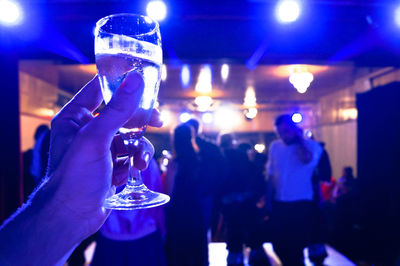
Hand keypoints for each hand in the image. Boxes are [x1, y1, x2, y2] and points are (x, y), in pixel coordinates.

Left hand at [43, 72, 161, 236]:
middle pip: (122, 112)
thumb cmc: (74, 176)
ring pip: (131, 134)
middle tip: (157, 120)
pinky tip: (134, 170)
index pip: (100, 88)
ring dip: (140, 146)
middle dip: (140, 120)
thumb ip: (118, 109)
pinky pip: (132, 153)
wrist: (72, 216)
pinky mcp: (113, 163)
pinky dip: (137, 160)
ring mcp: (102, 147)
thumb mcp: (96, 138)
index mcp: (75, 117)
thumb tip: (136, 80)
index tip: (144, 79)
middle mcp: (88, 129)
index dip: (121, 82)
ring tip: (139, 160)